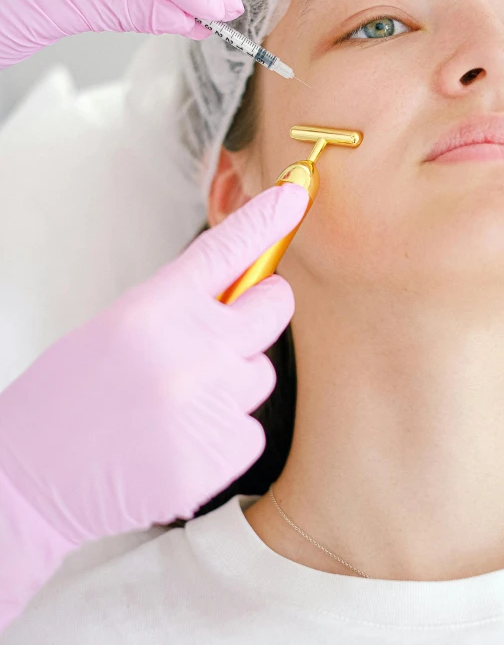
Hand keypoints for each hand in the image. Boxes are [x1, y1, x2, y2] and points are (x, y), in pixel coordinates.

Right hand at [0, 183, 307, 549]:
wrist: (34, 481)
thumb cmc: (67, 401)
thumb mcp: (113, 329)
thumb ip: (177, 305)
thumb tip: (234, 286)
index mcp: (154, 311)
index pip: (225, 250)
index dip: (265, 221)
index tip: (293, 199)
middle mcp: (189, 353)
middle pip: (273, 309)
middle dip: (259, 311)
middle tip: (229, 328)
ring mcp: (208, 407)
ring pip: (261, 374)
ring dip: (232, 383)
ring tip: (178, 403)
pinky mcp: (218, 458)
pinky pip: (251, 429)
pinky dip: (223, 433)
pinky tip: (180, 440)